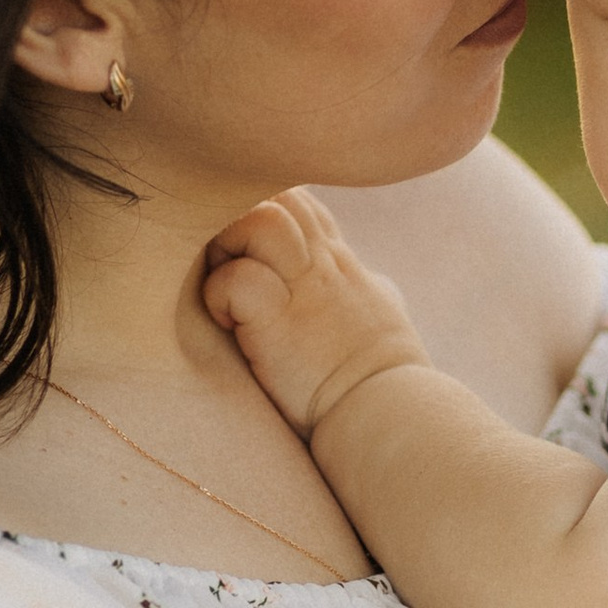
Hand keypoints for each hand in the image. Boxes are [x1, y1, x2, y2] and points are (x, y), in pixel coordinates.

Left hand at [202, 190, 430, 435]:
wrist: (388, 414)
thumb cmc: (386, 375)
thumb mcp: (385, 312)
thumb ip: (368, 287)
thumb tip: (371, 279)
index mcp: (339, 261)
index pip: (302, 201)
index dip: (267, 209)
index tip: (248, 249)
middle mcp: (322, 262)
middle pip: (278, 193)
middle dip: (239, 215)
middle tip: (225, 264)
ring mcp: (303, 288)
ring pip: (259, 217)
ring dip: (227, 246)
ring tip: (224, 287)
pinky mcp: (280, 321)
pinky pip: (237, 278)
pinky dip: (219, 296)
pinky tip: (227, 323)